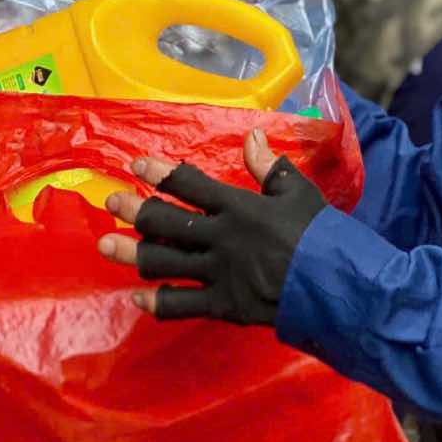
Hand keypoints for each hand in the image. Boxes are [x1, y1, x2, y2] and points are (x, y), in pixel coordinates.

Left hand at [98, 129, 327, 322]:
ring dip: (132, 253)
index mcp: (239, 207)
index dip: (162, 174)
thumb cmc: (321, 235)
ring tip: (105, 245)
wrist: (336, 287)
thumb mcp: (299, 193)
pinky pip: (182, 304)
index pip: (191, 186)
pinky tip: (137, 297)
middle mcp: (221, 238)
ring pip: (165, 262)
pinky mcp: (223, 305)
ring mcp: (219, 274)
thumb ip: (270, 166)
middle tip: (111, 202)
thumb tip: (251, 135)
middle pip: (168, 222)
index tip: (137, 165)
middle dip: (136, 210)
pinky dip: (158, 301)